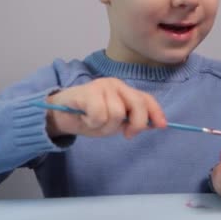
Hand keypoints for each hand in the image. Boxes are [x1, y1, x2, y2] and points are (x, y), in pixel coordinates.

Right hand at [46, 78, 166, 138]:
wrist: (59, 114)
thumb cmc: (88, 118)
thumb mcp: (114, 122)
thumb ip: (131, 120)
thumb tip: (155, 125)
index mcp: (124, 91)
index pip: (146, 99)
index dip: (156, 113)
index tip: (162, 126)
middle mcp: (115, 84)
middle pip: (137, 105)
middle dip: (136, 124)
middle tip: (126, 134)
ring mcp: (101, 86)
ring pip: (116, 114)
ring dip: (105, 126)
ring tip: (94, 122)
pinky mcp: (87, 92)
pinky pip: (100, 114)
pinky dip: (93, 123)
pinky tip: (86, 118)